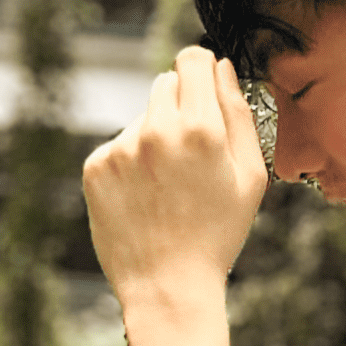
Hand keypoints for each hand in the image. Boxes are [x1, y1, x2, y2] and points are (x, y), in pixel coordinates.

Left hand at [82, 47, 267, 306]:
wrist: (167, 286)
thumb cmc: (217, 233)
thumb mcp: (250, 176)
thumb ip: (240, 113)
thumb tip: (222, 67)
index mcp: (201, 129)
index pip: (192, 59)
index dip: (201, 69)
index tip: (204, 87)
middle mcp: (157, 131)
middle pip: (166, 82)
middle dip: (181, 105)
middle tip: (192, 152)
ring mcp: (121, 148)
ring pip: (143, 117)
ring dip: (155, 137)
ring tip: (168, 187)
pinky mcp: (96, 166)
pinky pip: (119, 145)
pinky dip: (132, 163)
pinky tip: (145, 196)